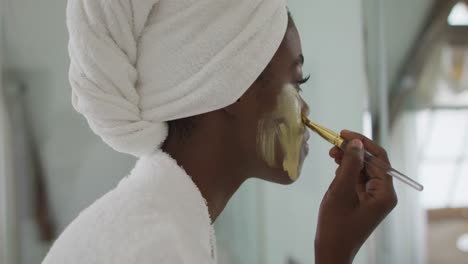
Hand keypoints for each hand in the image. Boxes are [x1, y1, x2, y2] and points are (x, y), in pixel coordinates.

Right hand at [314, 130, 397, 263]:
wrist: (331, 250)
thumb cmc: (336, 225)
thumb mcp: (341, 191)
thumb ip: (350, 165)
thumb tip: (356, 142)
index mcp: (385, 193)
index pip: (379, 159)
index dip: (362, 143)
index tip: (343, 133)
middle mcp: (383, 194)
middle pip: (372, 162)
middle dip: (353, 151)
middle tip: (334, 144)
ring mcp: (374, 197)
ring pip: (364, 169)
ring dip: (349, 159)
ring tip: (332, 153)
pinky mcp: (364, 200)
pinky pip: (358, 178)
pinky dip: (347, 170)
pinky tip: (336, 166)